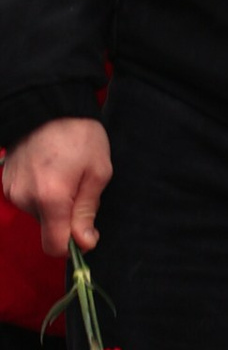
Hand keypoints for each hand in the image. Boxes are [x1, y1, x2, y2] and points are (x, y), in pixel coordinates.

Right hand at [2, 118, 109, 257]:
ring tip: (65, 173)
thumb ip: (88, 211)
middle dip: (66, 216)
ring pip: (38, 214)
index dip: (72, 245)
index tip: (86, 231)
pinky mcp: (6, 181)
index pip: (54, 246)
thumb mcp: (98, 172)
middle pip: (48, 228)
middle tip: (80, 186)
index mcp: (51, 198)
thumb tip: (85, 243)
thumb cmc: (80, 135)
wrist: (49, 103)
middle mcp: (26, 198)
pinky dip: (40, 192)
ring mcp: (12, 190)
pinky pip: (27, 199)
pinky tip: (49, 170)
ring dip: (53, 203)